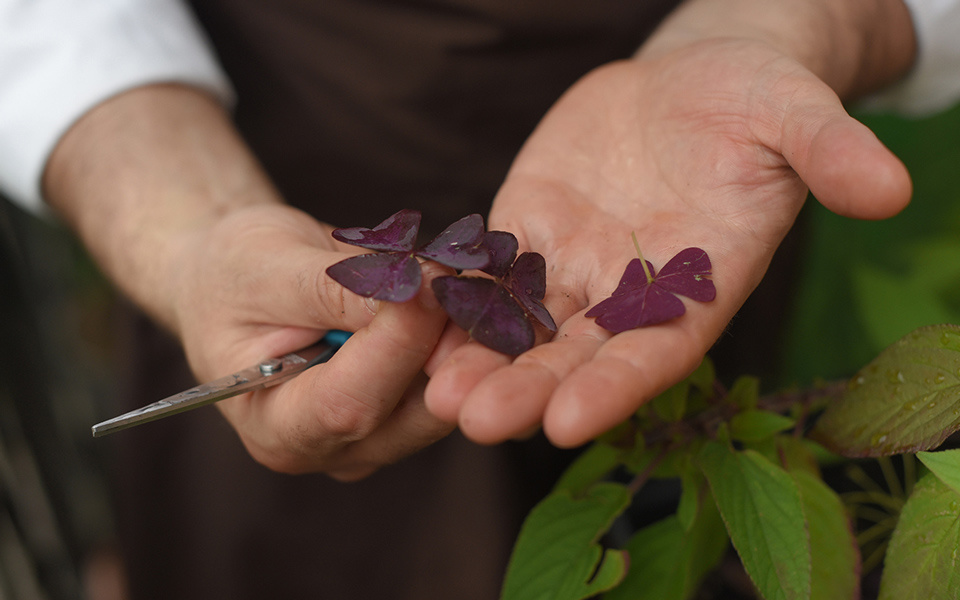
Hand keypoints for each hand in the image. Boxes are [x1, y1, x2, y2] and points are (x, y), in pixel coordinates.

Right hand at [173, 204, 454, 478]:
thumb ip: (336, 286)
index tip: (430, 277)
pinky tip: (460, 292)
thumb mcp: (265, 265)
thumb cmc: (233, 274)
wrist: (235, 282)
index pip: (351, 403)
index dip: (399, 341)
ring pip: (445, 398)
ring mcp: (377, 438)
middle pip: (413, 411)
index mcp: (276, 427)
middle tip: (461, 273)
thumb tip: (413, 289)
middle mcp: (332, 450)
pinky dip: (461, 336)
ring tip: (458, 274)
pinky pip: (451, 382)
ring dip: (462, 335)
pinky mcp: (407, 413)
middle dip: (445, 338)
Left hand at [424, 37, 911, 447]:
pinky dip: (458, 300)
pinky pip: (492, 273)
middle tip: (473, 421)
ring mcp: (578, 265)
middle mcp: (633, 292)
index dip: (616, 386)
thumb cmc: (756, 99)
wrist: (694, 80)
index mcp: (699, 283)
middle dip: (528, 388)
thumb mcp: (795, 114)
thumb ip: (829, 152)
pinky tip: (416, 321)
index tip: (567, 422)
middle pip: (578, 352)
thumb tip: (892, 187)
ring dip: (480, 360)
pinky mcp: (532, 231)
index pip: (657, 348)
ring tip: (432, 392)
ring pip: (525, 325)